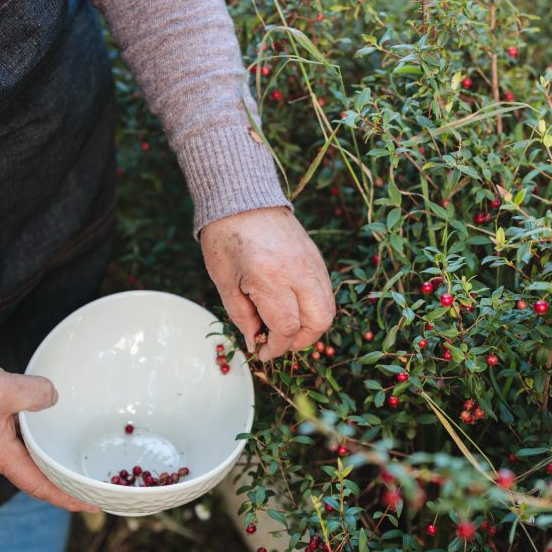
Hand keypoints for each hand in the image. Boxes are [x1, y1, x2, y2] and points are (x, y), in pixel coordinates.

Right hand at [0, 349, 97, 512]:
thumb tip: (54, 397)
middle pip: (41, 476)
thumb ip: (34, 394)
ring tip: (85, 463)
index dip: (66, 497)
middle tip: (97, 486)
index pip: (39, 485)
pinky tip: (63, 429)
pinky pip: (31, 436)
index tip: (92, 504)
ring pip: (37, 456)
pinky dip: (48, 437)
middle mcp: (2, 452)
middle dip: (68, 483)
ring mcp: (0, 437)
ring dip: (58, 461)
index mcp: (1, 455)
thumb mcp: (1, 390)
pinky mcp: (1, 421)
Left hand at [201, 207, 335, 359]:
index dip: (276, 347)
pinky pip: (325, 293)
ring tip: (285, 325)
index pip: (286, 327)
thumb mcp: (224, 282)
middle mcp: (298, 272)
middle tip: (278, 342)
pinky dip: (313, 308)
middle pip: (318, 322)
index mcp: (270, 277)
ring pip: (327, 309)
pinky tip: (291, 306)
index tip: (262, 353)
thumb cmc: (225, 238)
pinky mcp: (317, 259)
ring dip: (309, 326)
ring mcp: (312, 264)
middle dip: (300, 341)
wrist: (241, 198)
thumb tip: (256, 342)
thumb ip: (242, 316)